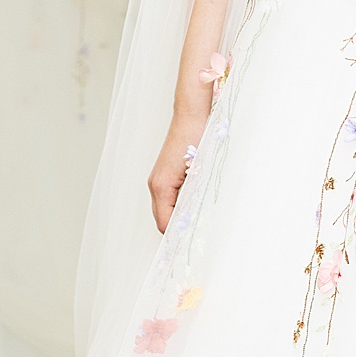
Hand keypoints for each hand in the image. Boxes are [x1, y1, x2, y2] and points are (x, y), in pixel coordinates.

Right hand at [147, 111, 207, 232]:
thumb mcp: (198, 172)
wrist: (192, 114)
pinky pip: (170, 196)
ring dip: (181, 215)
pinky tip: (196, 202)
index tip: (192, 242)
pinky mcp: (165, 173)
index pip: (164, 223)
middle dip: (179, 227)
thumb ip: (193, 198)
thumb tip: (193, 221)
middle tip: (199, 234)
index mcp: (161, 187)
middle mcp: (155, 184)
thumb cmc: (196, 138)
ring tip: (199, 220)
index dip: (177, 235)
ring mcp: (159, 179)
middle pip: (163, 218)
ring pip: (167, 207)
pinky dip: (181, 203)